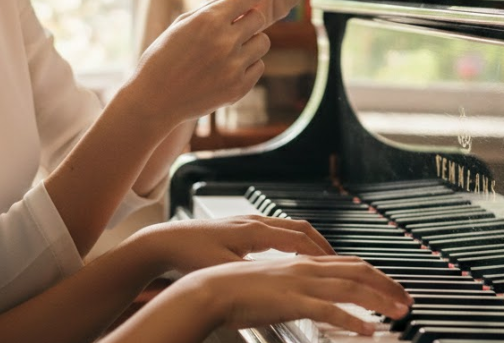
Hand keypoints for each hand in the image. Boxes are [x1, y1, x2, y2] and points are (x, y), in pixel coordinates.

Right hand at [132, 0, 278, 121]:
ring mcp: (233, 67)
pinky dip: (247, 65)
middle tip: (234, 25)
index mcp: (208, 20)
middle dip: (250, 18)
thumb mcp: (181, 25)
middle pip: (259, 18)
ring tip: (229, 49)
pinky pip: (258, 66)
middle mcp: (224, 41)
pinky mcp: (238, 88)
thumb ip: (211, 7)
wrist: (154, 100)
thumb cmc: (163, 57)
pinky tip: (226, 68)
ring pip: (263, 42)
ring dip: (251, 42)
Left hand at [143, 215, 335, 273]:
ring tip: (319, 255)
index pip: (299, 239)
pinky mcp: (239, 226)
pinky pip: (275, 228)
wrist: (165, 240)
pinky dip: (290, 238)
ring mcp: (247, 221)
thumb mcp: (225, 268)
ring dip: (307, 239)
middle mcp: (255, 222)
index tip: (337, 263)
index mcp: (255, 232)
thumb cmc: (190, 254)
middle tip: (338, 259)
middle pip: (299, 228)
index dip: (321, 252)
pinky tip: (288, 252)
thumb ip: (252, 274)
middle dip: (321, 243)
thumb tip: (275, 283)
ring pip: (288, 226)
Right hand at [171, 256, 411, 335]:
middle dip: (387, 285)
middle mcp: (307, 267)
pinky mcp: (292, 300)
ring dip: (380, 300)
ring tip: (399, 313)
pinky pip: (329, 310)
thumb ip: (296, 287)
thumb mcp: (274, 283)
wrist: (211, 288)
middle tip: (407, 300)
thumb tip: (313, 299)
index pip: (349, 264)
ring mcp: (301, 283)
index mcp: (303, 262)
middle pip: (358, 271)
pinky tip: (367, 330)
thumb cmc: (238, 289)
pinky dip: (352, 320)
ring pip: (351, 287)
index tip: (393, 288)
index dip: (375, 274)